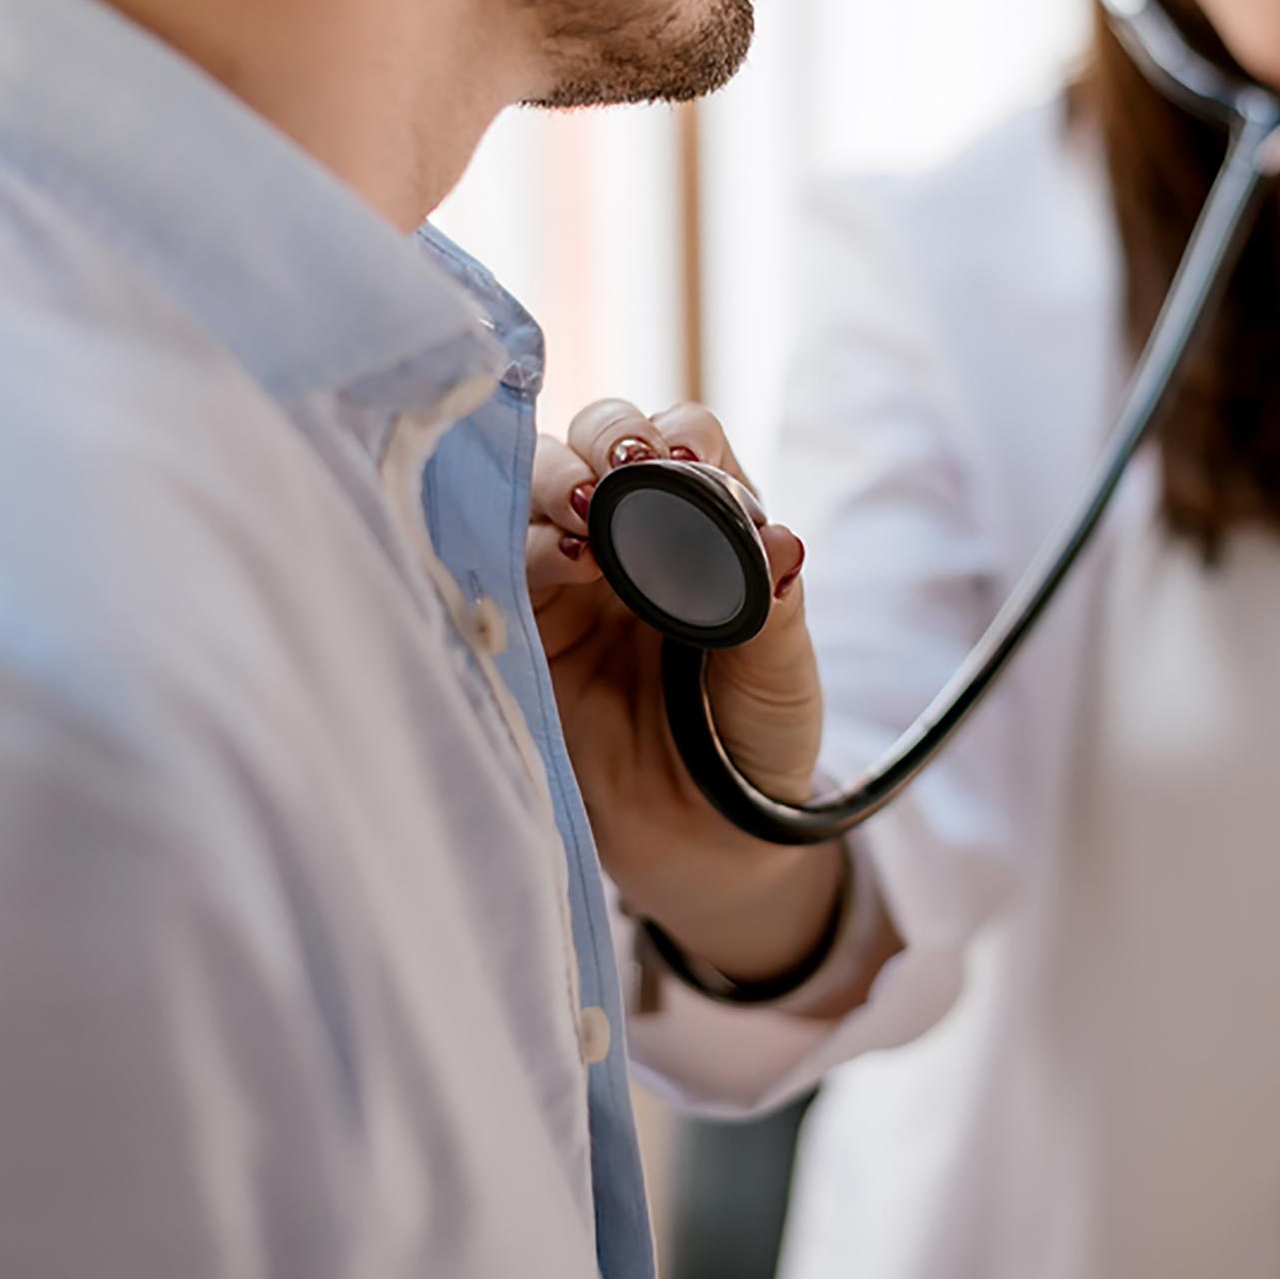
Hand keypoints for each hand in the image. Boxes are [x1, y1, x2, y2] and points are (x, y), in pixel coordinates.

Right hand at [530, 399, 840, 983]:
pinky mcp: (522, 623)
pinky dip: (522, 543)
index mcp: (705, 526)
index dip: (680, 439)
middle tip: (622, 469)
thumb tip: (777, 541)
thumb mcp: (780, 679)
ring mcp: (570, 576)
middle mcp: (633, 534)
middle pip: (600, 439)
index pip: (686, 441)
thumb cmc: (752, 745)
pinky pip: (499, 558)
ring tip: (585, 515)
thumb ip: (776, 611)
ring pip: (538, 484)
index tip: (684, 464)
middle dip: (605, 436)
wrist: (702, 842)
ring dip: (555, 478)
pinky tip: (560, 560)